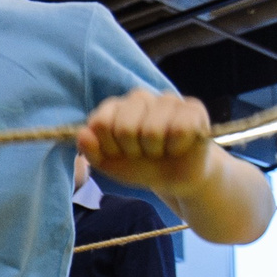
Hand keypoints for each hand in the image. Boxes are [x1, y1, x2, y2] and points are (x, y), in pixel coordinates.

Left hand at [81, 90, 215, 194]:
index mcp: (115, 107)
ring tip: (160, 150)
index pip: (100, 123)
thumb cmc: (139, 165)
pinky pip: (180, 130)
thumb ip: (90, 150)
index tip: (118, 153)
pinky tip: (178, 146)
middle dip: (133, 151)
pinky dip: (176, 147)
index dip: (109, 147)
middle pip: (125, 128)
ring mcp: (167, 100)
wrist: (174, 178)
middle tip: (142, 153)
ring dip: (155, 151)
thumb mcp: (108, 163)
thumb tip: (83, 134)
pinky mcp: (193, 108)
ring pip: (152, 131)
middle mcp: (139, 98)